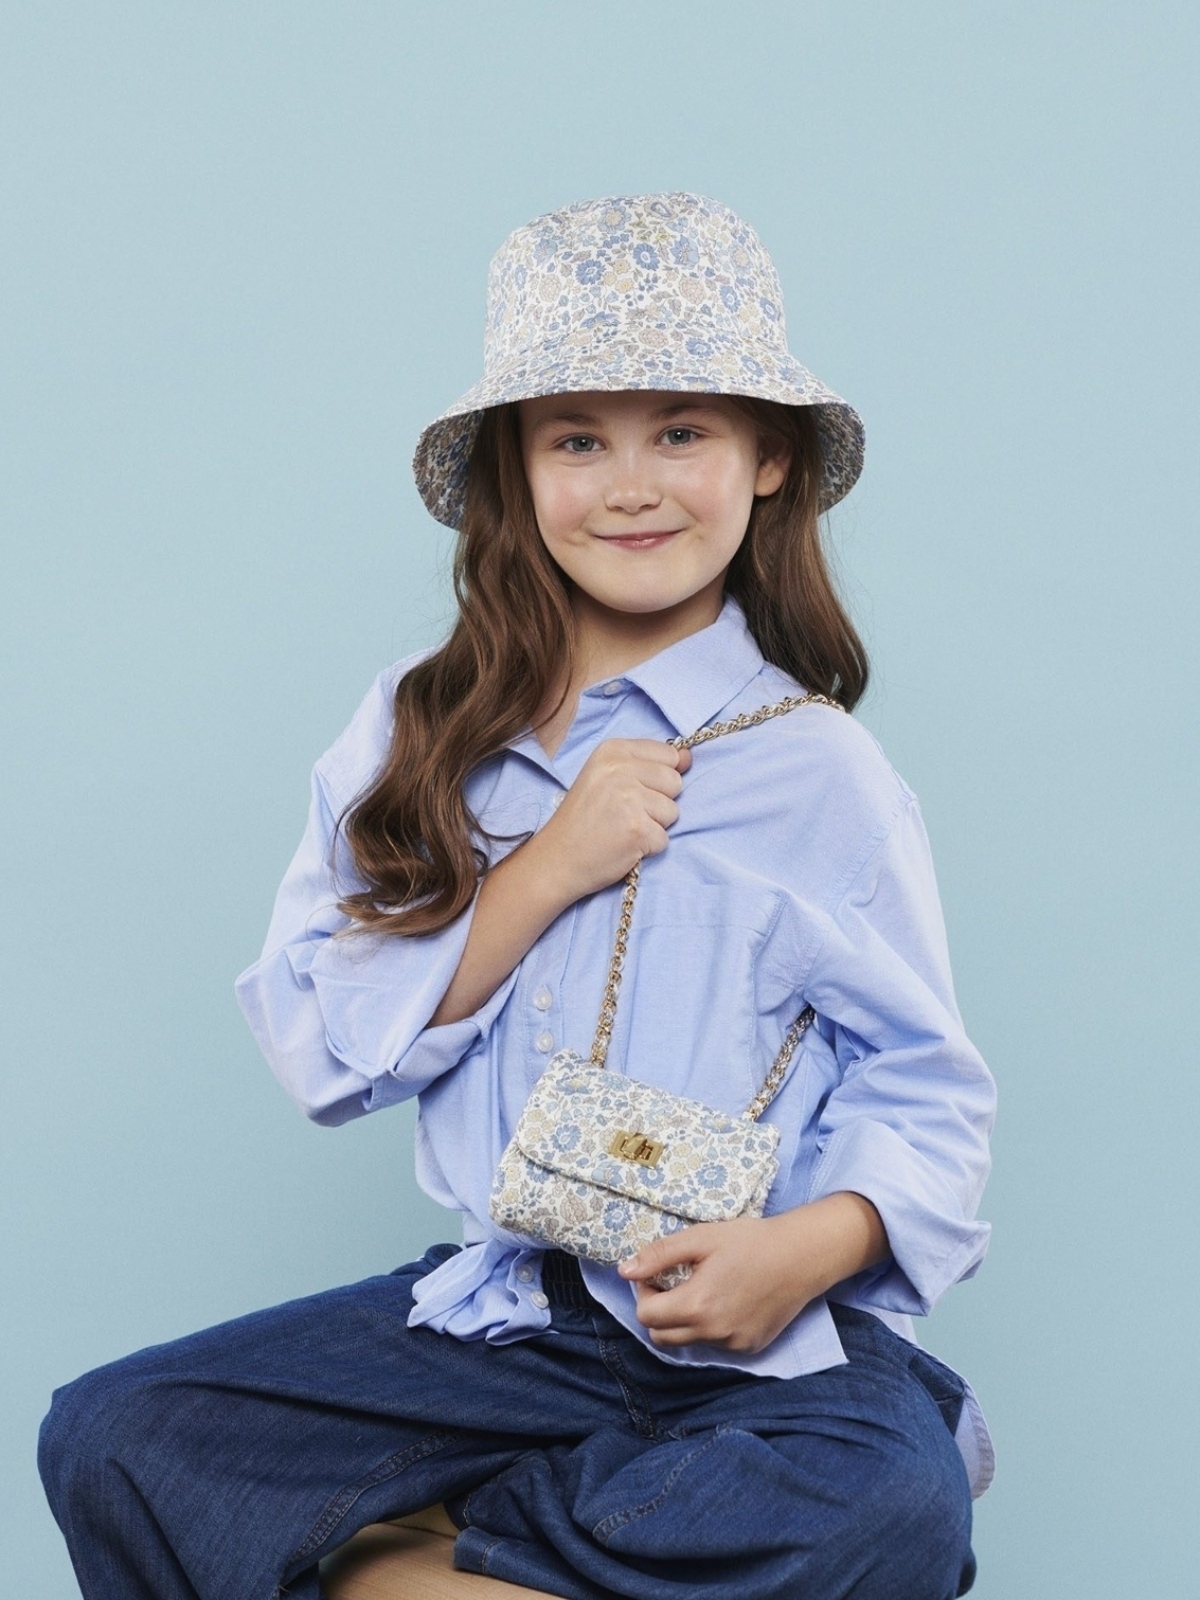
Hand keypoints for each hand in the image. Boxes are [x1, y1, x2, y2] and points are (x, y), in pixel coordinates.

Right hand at [537, 738, 692, 901]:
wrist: (556, 859)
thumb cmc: (583, 819)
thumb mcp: (605, 777)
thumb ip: (646, 764)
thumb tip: (689, 758)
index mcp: (612, 750)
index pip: (668, 755)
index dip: (658, 778)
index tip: (633, 790)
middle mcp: (620, 769)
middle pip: (674, 782)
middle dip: (658, 802)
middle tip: (625, 813)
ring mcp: (629, 799)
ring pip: (673, 811)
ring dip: (654, 825)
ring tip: (623, 828)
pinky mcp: (638, 829)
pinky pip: (664, 838)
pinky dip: (648, 847)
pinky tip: (623, 845)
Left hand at [618, 1194, 888, 1354]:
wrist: (800, 1256)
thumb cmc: (749, 1241)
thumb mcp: (700, 1239)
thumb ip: (659, 1255)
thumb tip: (624, 1271)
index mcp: (696, 1305)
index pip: (646, 1316)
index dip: (644, 1294)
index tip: (657, 1276)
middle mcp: (713, 1333)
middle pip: (661, 1337)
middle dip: (659, 1312)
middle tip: (674, 1284)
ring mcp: (733, 1344)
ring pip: (689, 1342)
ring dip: (684, 1322)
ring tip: (703, 1291)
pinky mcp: (750, 1348)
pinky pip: (716, 1344)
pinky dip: (711, 1328)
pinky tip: (727, 1301)